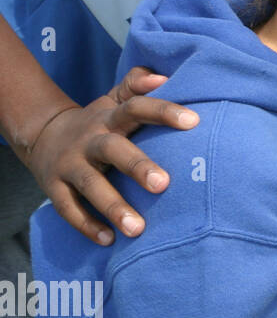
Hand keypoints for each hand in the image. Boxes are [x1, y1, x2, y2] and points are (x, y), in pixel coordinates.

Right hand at [22, 67, 197, 244]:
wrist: (42, 134)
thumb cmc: (99, 122)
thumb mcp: (113, 99)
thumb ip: (137, 84)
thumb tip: (164, 76)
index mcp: (110, 118)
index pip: (137, 108)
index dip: (164, 111)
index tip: (194, 122)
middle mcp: (90, 140)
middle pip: (114, 150)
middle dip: (138, 167)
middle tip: (164, 184)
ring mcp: (69, 165)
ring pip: (90, 185)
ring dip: (114, 207)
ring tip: (138, 229)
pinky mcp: (53, 187)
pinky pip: (68, 209)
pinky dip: (87, 226)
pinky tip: (109, 241)